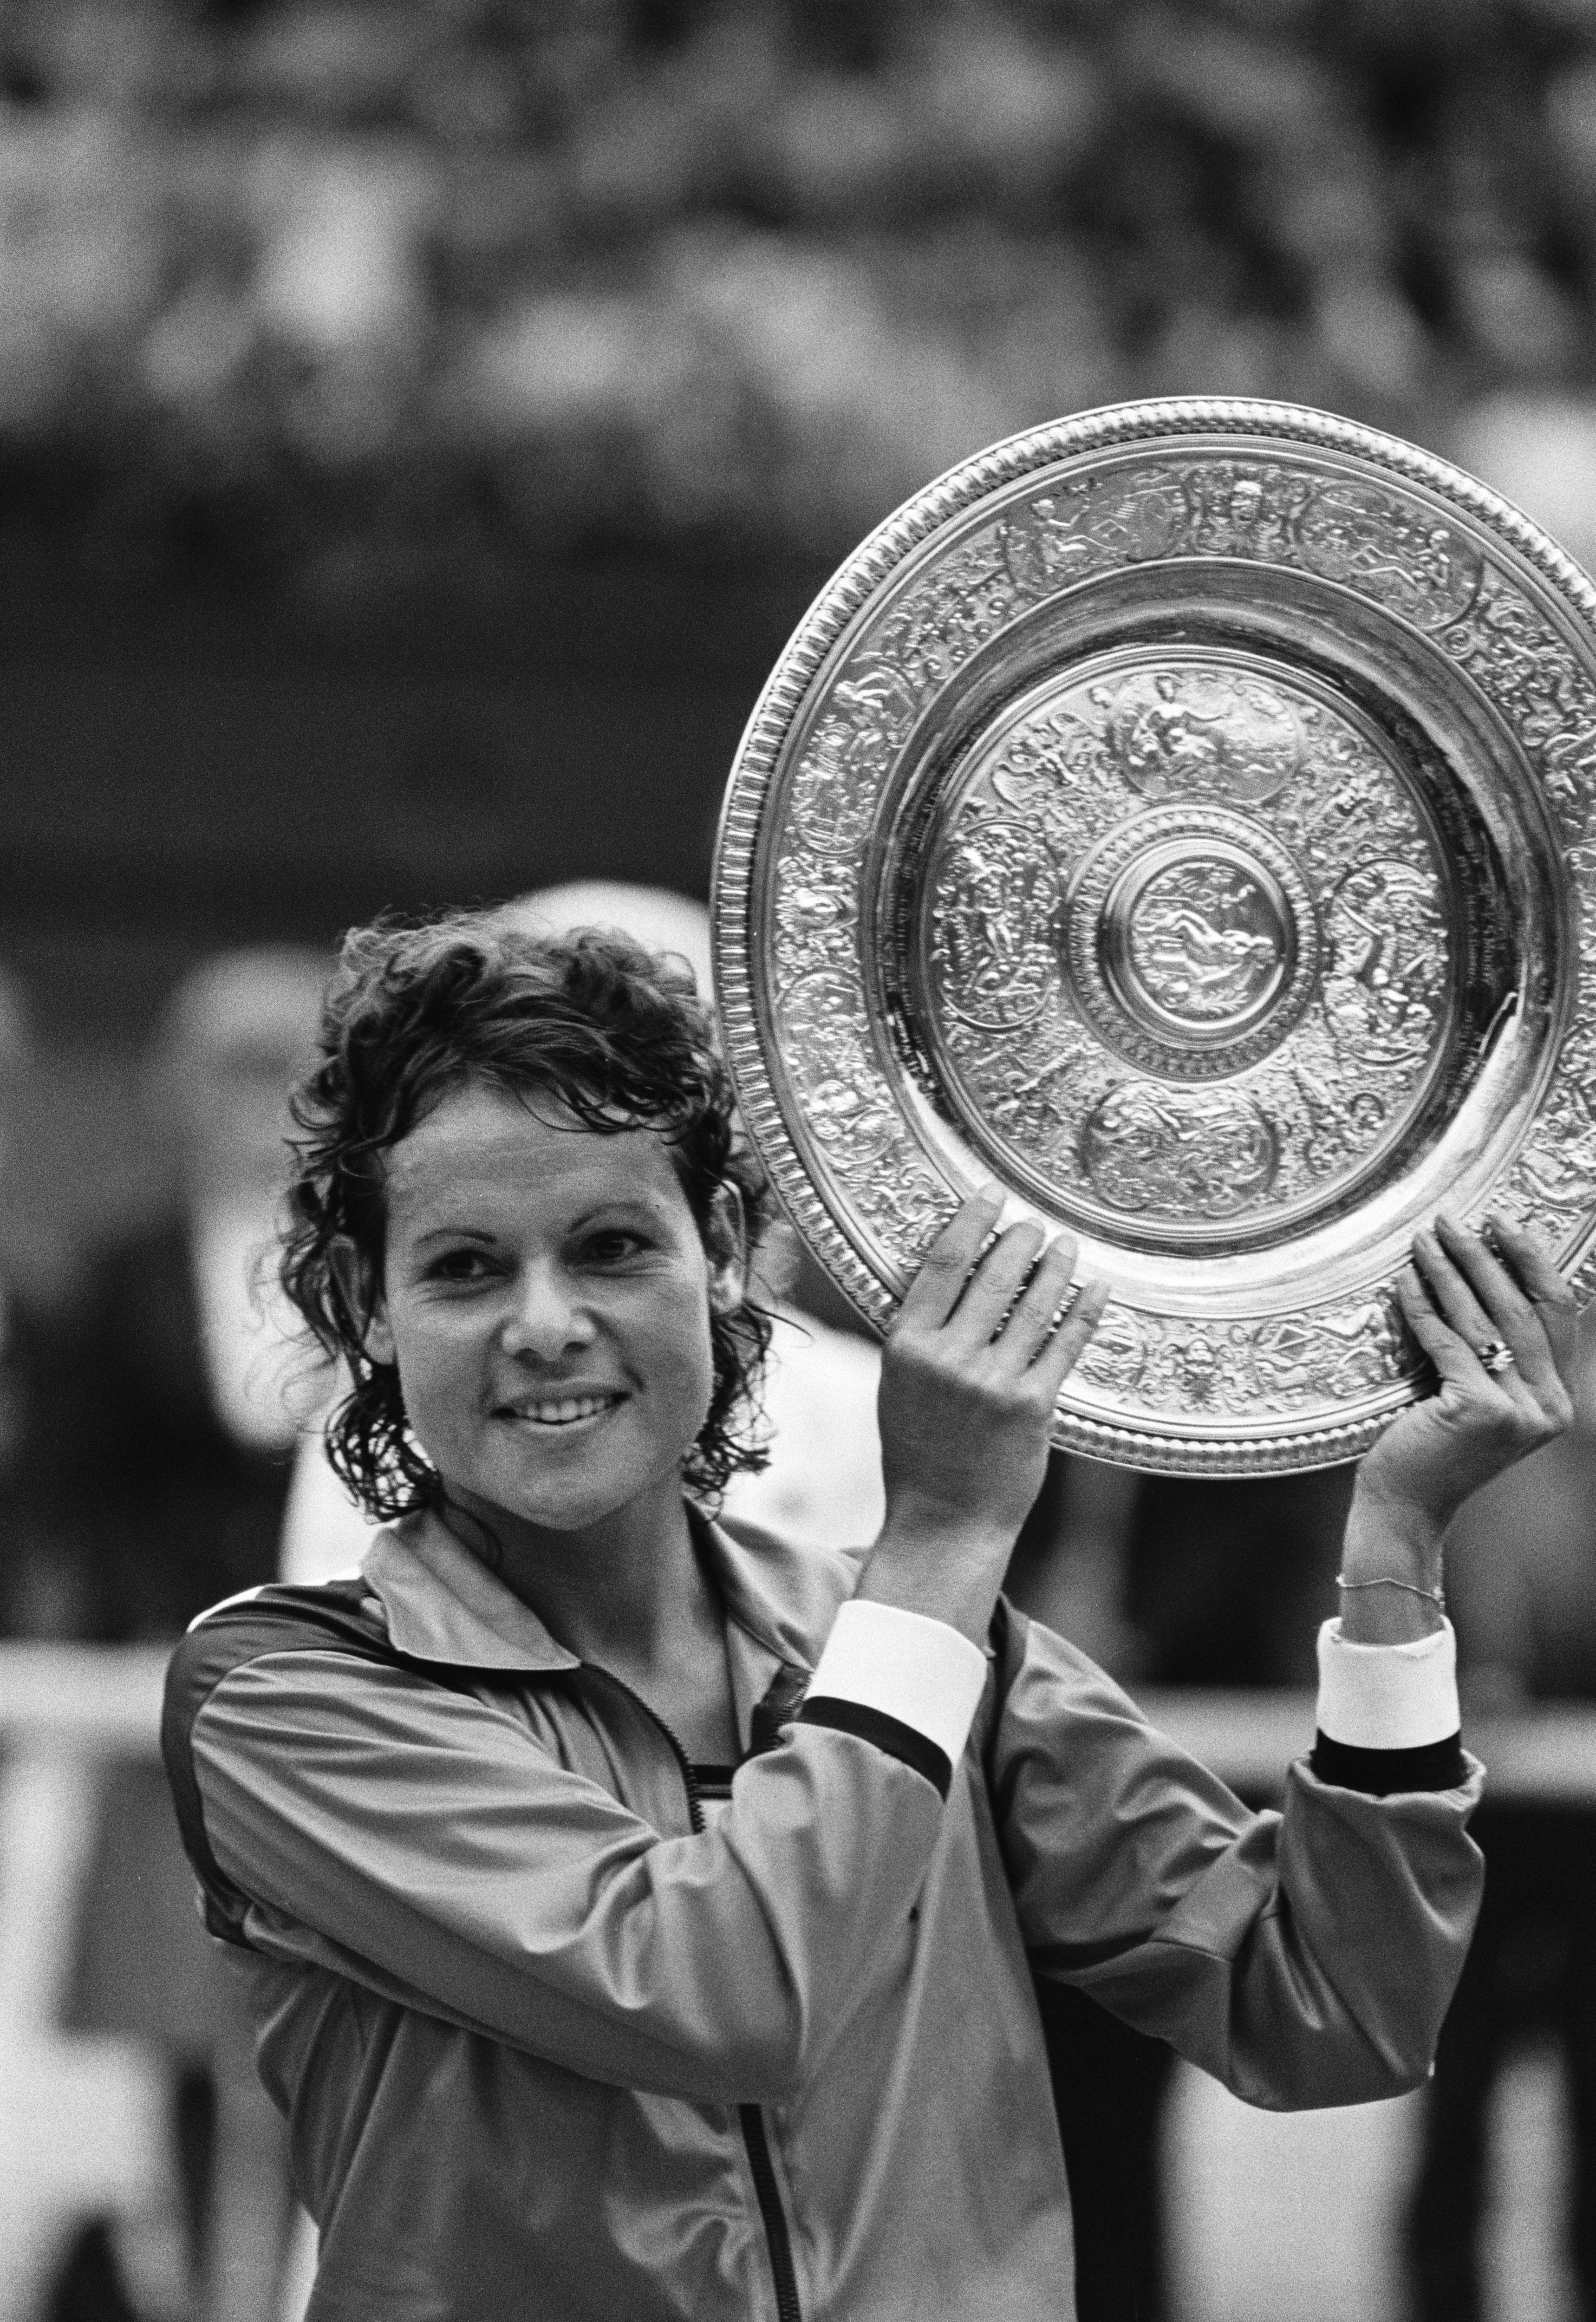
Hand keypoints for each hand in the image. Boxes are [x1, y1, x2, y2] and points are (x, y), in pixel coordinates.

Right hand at [858, 1188, 1108, 1642]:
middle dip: (1019, 1239)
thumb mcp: (899, 1385)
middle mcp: (948, 1360)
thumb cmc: (919, 1450)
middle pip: (992, 1275)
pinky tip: (1096, 1287)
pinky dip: (1083, 1310)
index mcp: (906, 1347)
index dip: (970, 1220)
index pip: (942, 1263)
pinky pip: (1065, 1344)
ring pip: (1034, 1304)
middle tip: (1033, 1221)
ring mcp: (992, 1383)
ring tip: (1065, 1243)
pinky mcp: (1033, 1407)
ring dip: (1055, 1266)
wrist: (944, 1520)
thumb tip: (954, 1271)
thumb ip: (921, 1333)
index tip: (989, 1194)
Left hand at [1341, 1213, 1577, 1640]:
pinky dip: (1421, 1307)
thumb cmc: (1435, 1447)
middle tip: (1453, 1220)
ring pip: (1482, 1321)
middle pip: (1520, 1310)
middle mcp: (1549, 1407)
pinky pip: (1446, 1343)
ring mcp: (1517, 1411)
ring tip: (1424, 1238)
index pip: (1557, 1315)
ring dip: (1449, 1272)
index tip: (1503, 1223)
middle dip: (1484, 1258)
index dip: (1532, 1263)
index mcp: (1559, 1401)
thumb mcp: (1480, 1398)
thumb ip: (1496, 1354)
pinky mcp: (1478, 1411)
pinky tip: (1402, 1281)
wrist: (1408, 1507)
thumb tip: (1481, 1273)